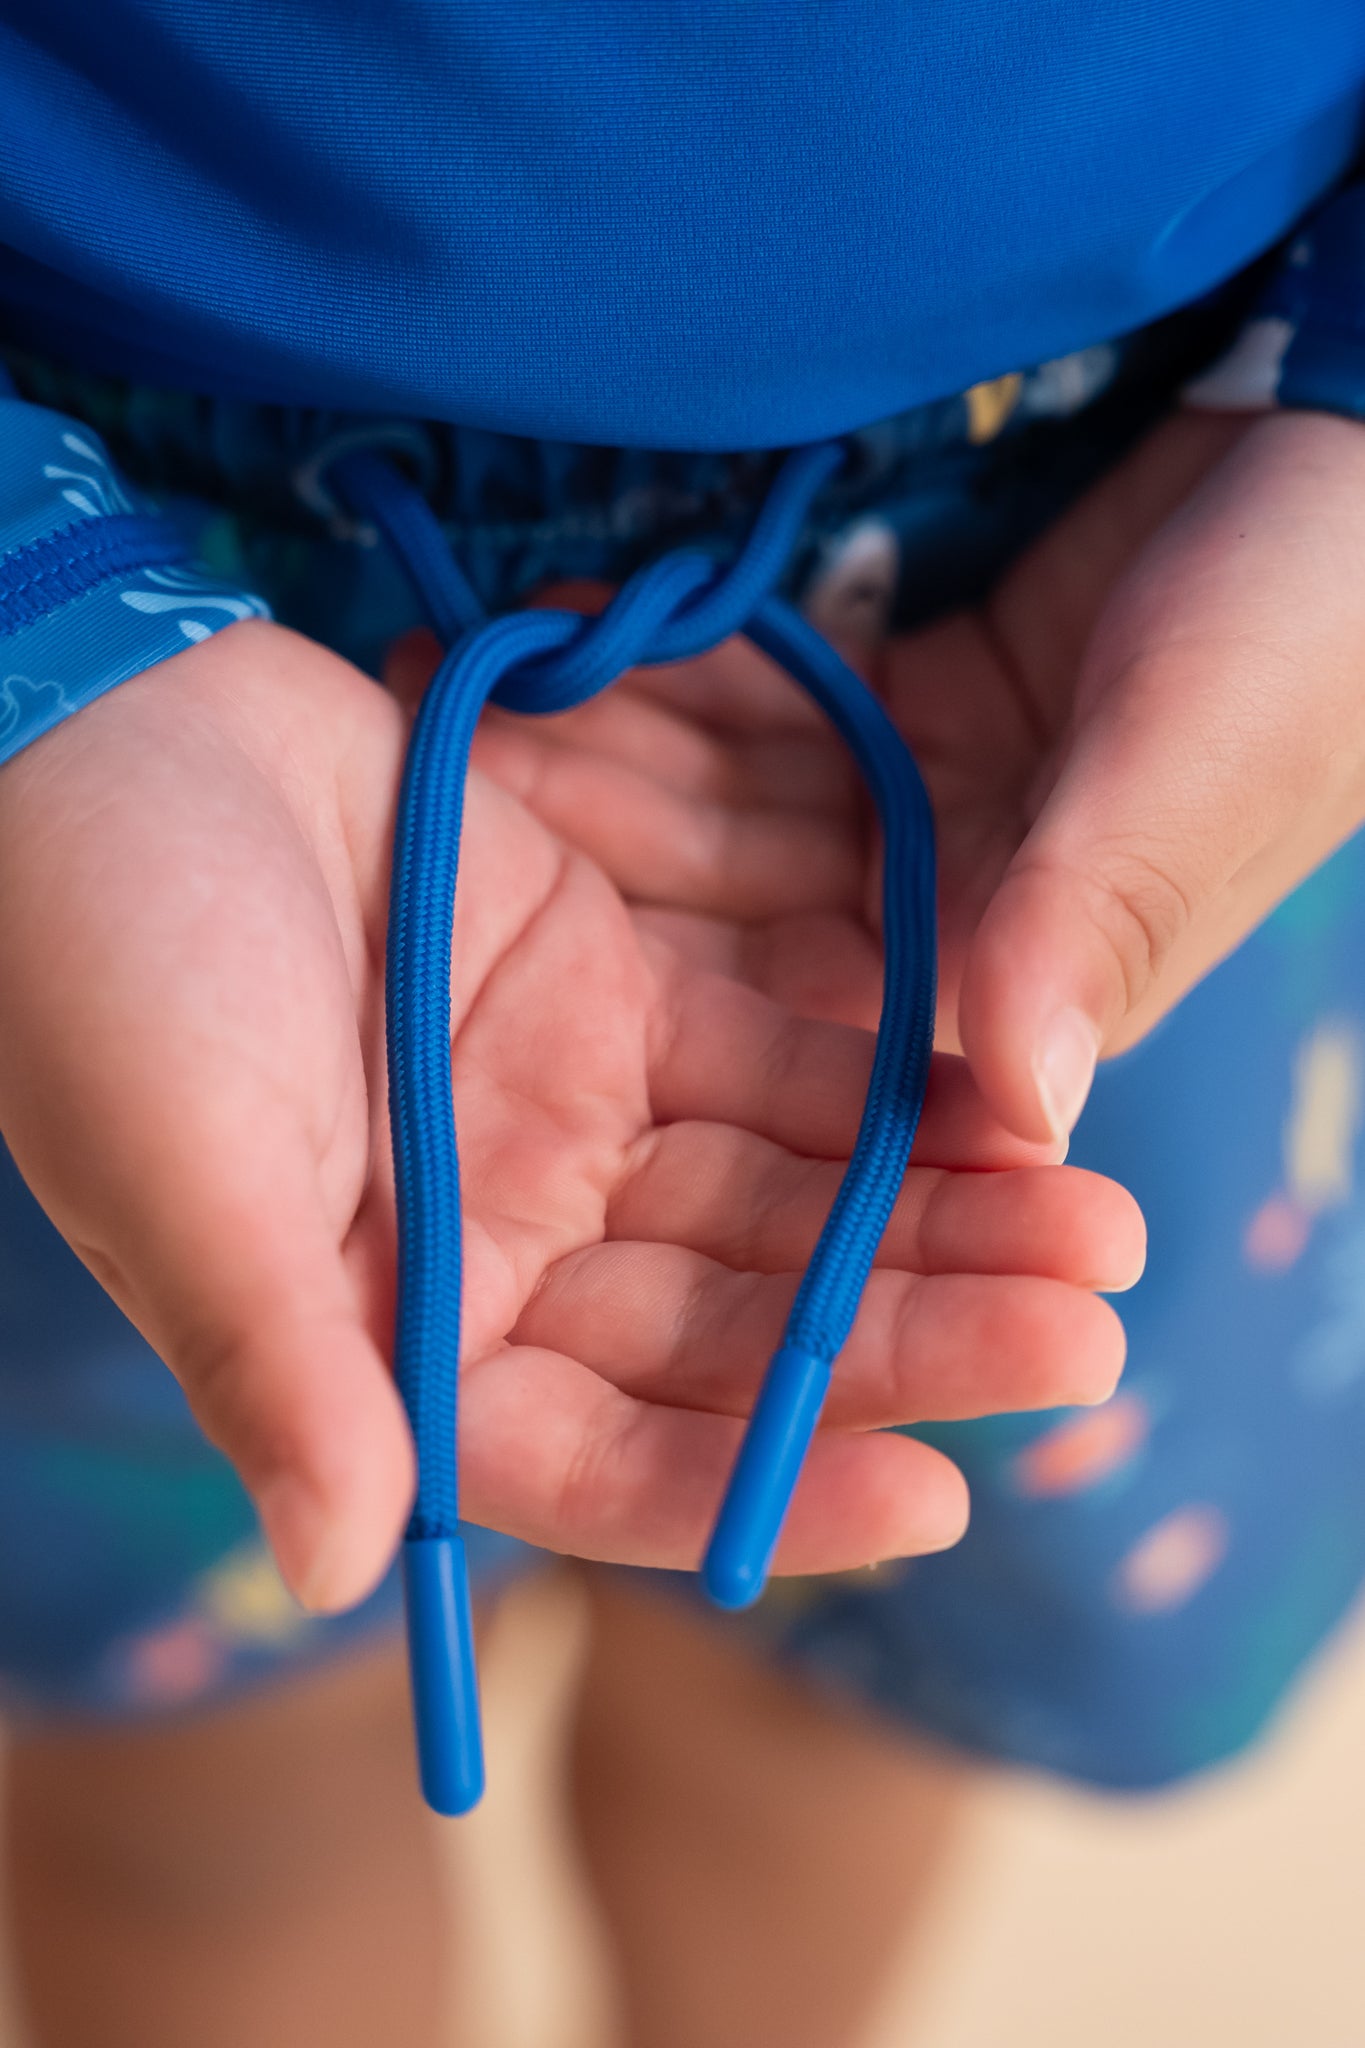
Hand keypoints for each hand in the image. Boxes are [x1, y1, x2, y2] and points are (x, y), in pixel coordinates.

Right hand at [0, 620, 1141, 1610]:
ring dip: (931, 1216)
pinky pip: (773, 1054)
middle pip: (731, 1326)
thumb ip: (273, 1361)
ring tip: (1098, 1226)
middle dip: (904, 1337)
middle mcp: (490, 1242)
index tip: (933, 1500)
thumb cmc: (91, 953)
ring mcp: (557, 1112)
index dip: (759, 1488)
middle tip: (1087, 1341)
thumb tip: (341, 1569)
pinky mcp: (602, 986)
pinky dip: (883, 1082)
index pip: (598, 1458)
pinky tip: (1003, 1098)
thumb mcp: (176, 1166)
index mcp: (385, 1329)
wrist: (102, 721)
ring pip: (779, 1195)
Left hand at [461, 409, 1364, 1145]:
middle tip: (439, 800)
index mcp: (1030, 978)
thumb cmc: (1316, 620)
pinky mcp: (911, 702)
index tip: (510, 963)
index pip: (824, 1042)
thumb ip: (1087, 920)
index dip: (667, 1003)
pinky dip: (678, 673)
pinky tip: (560, 631)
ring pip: (731, 809)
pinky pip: (765, 706)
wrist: (1357, 427)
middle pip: (742, 918)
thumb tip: (1024, 1119)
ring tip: (450, 697)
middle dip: (602, 861)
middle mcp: (962, 912)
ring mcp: (927, 803)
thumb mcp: (1194, 769)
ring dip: (607, 757)